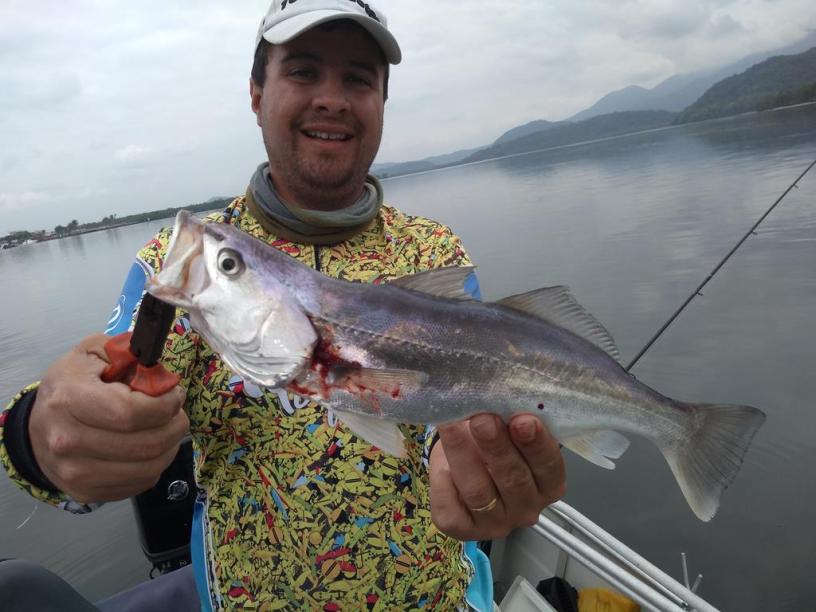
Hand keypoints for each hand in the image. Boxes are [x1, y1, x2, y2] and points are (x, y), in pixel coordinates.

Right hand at [29, 334, 188, 503]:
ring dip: (170, 448)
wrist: (39, 426)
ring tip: (168, 429)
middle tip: (177, 413)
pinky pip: (140, 484)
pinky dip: (156, 466)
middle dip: (175, 426)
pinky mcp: (85, 492)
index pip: (130, 412)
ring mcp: (74, 472)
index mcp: (68, 399)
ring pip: (148, 469)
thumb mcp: (93, 352)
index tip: (175, 394)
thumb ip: (128, 352)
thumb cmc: (70, 384)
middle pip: (145, 445)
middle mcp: (67, 440)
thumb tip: (162, 370)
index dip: (165, 405)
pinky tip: (150, 448)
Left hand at [429, 413, 564, 539]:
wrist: (462, 457)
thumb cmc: (492, 440)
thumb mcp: (509, 426)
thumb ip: (513, 419)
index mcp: (549, 484)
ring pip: (478, 491)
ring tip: (452, 425)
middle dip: (497, 446)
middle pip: (513, 479)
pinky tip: (441, 462)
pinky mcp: (461, 529)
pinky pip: (450, 507)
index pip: (549, 467)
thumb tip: (502, 396)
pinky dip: (442, 481)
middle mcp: (526, 509)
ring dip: (463, 455)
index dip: (536, 444)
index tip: (522, 419)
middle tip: (483, 419)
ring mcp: (495, 523)